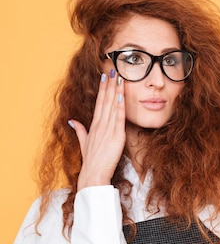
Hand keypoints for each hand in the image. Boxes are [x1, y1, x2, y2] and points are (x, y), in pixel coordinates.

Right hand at [69, 70, 125, 189]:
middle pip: (105, 100)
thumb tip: (73, 121)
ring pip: (112, 106)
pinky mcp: (116, 136)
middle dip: (109, 84)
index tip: (104, 76)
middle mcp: (100, 125)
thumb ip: (80, 131)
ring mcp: (108, 130)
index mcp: (94, 126)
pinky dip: (120, 106)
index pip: (99, 103)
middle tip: (113, 69)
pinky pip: (119, 118)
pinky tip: (122, 95)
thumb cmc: (91, 161)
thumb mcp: (84, 143)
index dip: (102, 89)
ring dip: (116, 90)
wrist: (93, 174)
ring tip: (119, 77)